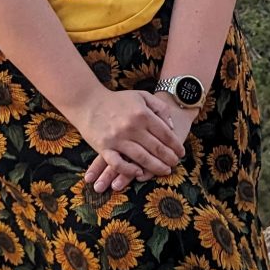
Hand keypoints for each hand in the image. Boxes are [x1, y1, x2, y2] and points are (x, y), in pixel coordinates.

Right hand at [79, 90, 194, 194]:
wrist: (88, 102)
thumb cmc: (117, 100)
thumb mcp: (141, 96)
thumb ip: (159, 108)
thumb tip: (171, 127)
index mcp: (142, 114)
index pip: (165, 134)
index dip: (175, 145)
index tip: (181, 152)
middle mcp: (132, 127)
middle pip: (156, 148)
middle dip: (169, 158)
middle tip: (175, 164)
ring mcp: (117, 138)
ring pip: (142, 158)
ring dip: (156, 167)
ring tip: (165, 171)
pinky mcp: (104, 148)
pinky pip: (118, 164)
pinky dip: (129, 170)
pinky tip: (139, 173)